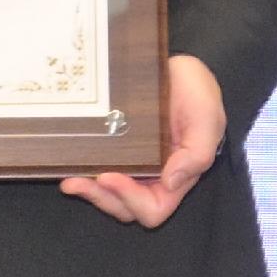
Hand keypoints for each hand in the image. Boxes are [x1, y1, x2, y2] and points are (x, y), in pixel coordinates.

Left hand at [61, 57, 225, 228]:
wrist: (177, 68)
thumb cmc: (197, 92)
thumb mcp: (207, 117)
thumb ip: (197, 152)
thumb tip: (171, 182)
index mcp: (177, 175)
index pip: (154, 208)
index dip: (131, 199)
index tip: (110, 177)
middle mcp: (154, 177)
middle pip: (125, 207)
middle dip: (102, 198)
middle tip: (77, 182)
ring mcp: (134, 164)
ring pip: (109, 195)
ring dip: (89, 192)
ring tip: (70, 181)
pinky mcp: (117, 149)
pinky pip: (98, 170)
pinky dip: (83, 173)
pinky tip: (68, 165)